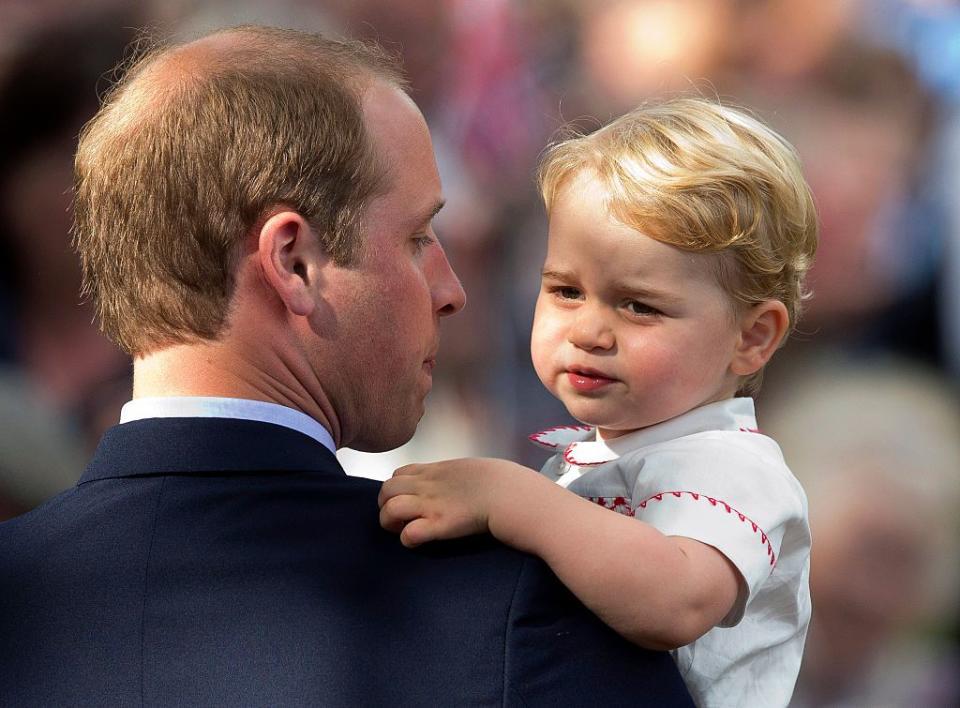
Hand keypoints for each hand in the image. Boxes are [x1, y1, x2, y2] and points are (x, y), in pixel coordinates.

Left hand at [377, 457, 525, 547]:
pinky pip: (408, 534)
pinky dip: (408, 539)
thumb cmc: (503, 482)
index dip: (397, 489)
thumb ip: (457, 476)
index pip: (400, 474)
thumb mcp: (474, 469)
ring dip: (391, 522)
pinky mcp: (439, 525)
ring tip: (404, 530)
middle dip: (386, 505)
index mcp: (437, 470)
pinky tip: (420, 541)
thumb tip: (459, 484)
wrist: (512, 494)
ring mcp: (432, 504)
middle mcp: (428, 485)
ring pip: (390, 509)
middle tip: (400, 518)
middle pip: (386, 489)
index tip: (408, 500)